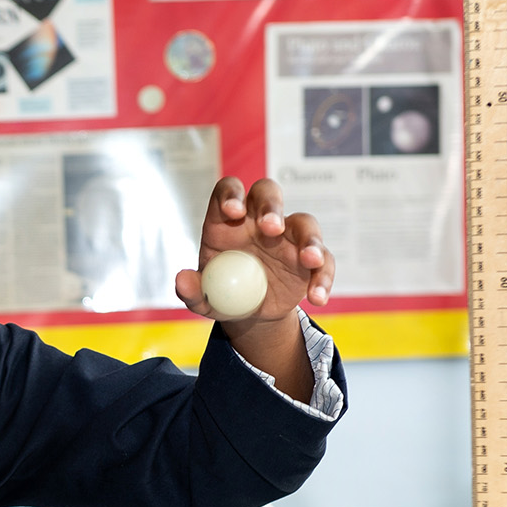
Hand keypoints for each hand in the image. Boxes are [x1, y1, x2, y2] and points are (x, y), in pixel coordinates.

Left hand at [175, 178, 331, 401]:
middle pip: (268, 193)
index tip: (233, 212)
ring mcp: (288, 238)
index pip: (228, 191)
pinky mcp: (309, 260)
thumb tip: (182, 280)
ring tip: (307, 260)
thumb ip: (191, 290)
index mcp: (227, 221)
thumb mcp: (203, 298)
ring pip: (304, 223)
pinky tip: (316, 298)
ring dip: (309, 239)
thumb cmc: (221, 295)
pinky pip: (324, 261)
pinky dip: (322, 277)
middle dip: (271, 205)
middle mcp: (259, 221)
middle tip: (271, 228)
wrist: (249, 314)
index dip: (231, 194)